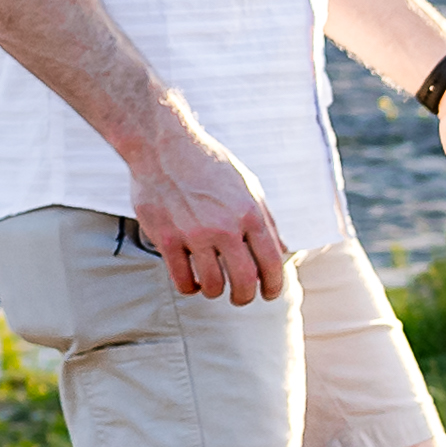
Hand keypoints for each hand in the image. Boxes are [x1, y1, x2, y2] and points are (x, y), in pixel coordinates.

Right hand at [130, 113, 291, 303]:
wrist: (163, 147)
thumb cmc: (210, 166)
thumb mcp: (249, 187)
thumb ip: (265, 221)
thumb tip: (282, 252)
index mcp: (250, 214)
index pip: (272, 263)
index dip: (274, 286)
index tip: (270, 294)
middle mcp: (225, 227)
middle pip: (245, 281)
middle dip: (246, 297)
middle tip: (241, 299)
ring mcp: (194, 234)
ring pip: (212, 285)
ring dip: (216, 293)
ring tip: (214, 288)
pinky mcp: (166, 239)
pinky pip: (181, 280)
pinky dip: (190, 288)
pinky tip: (192, 282)